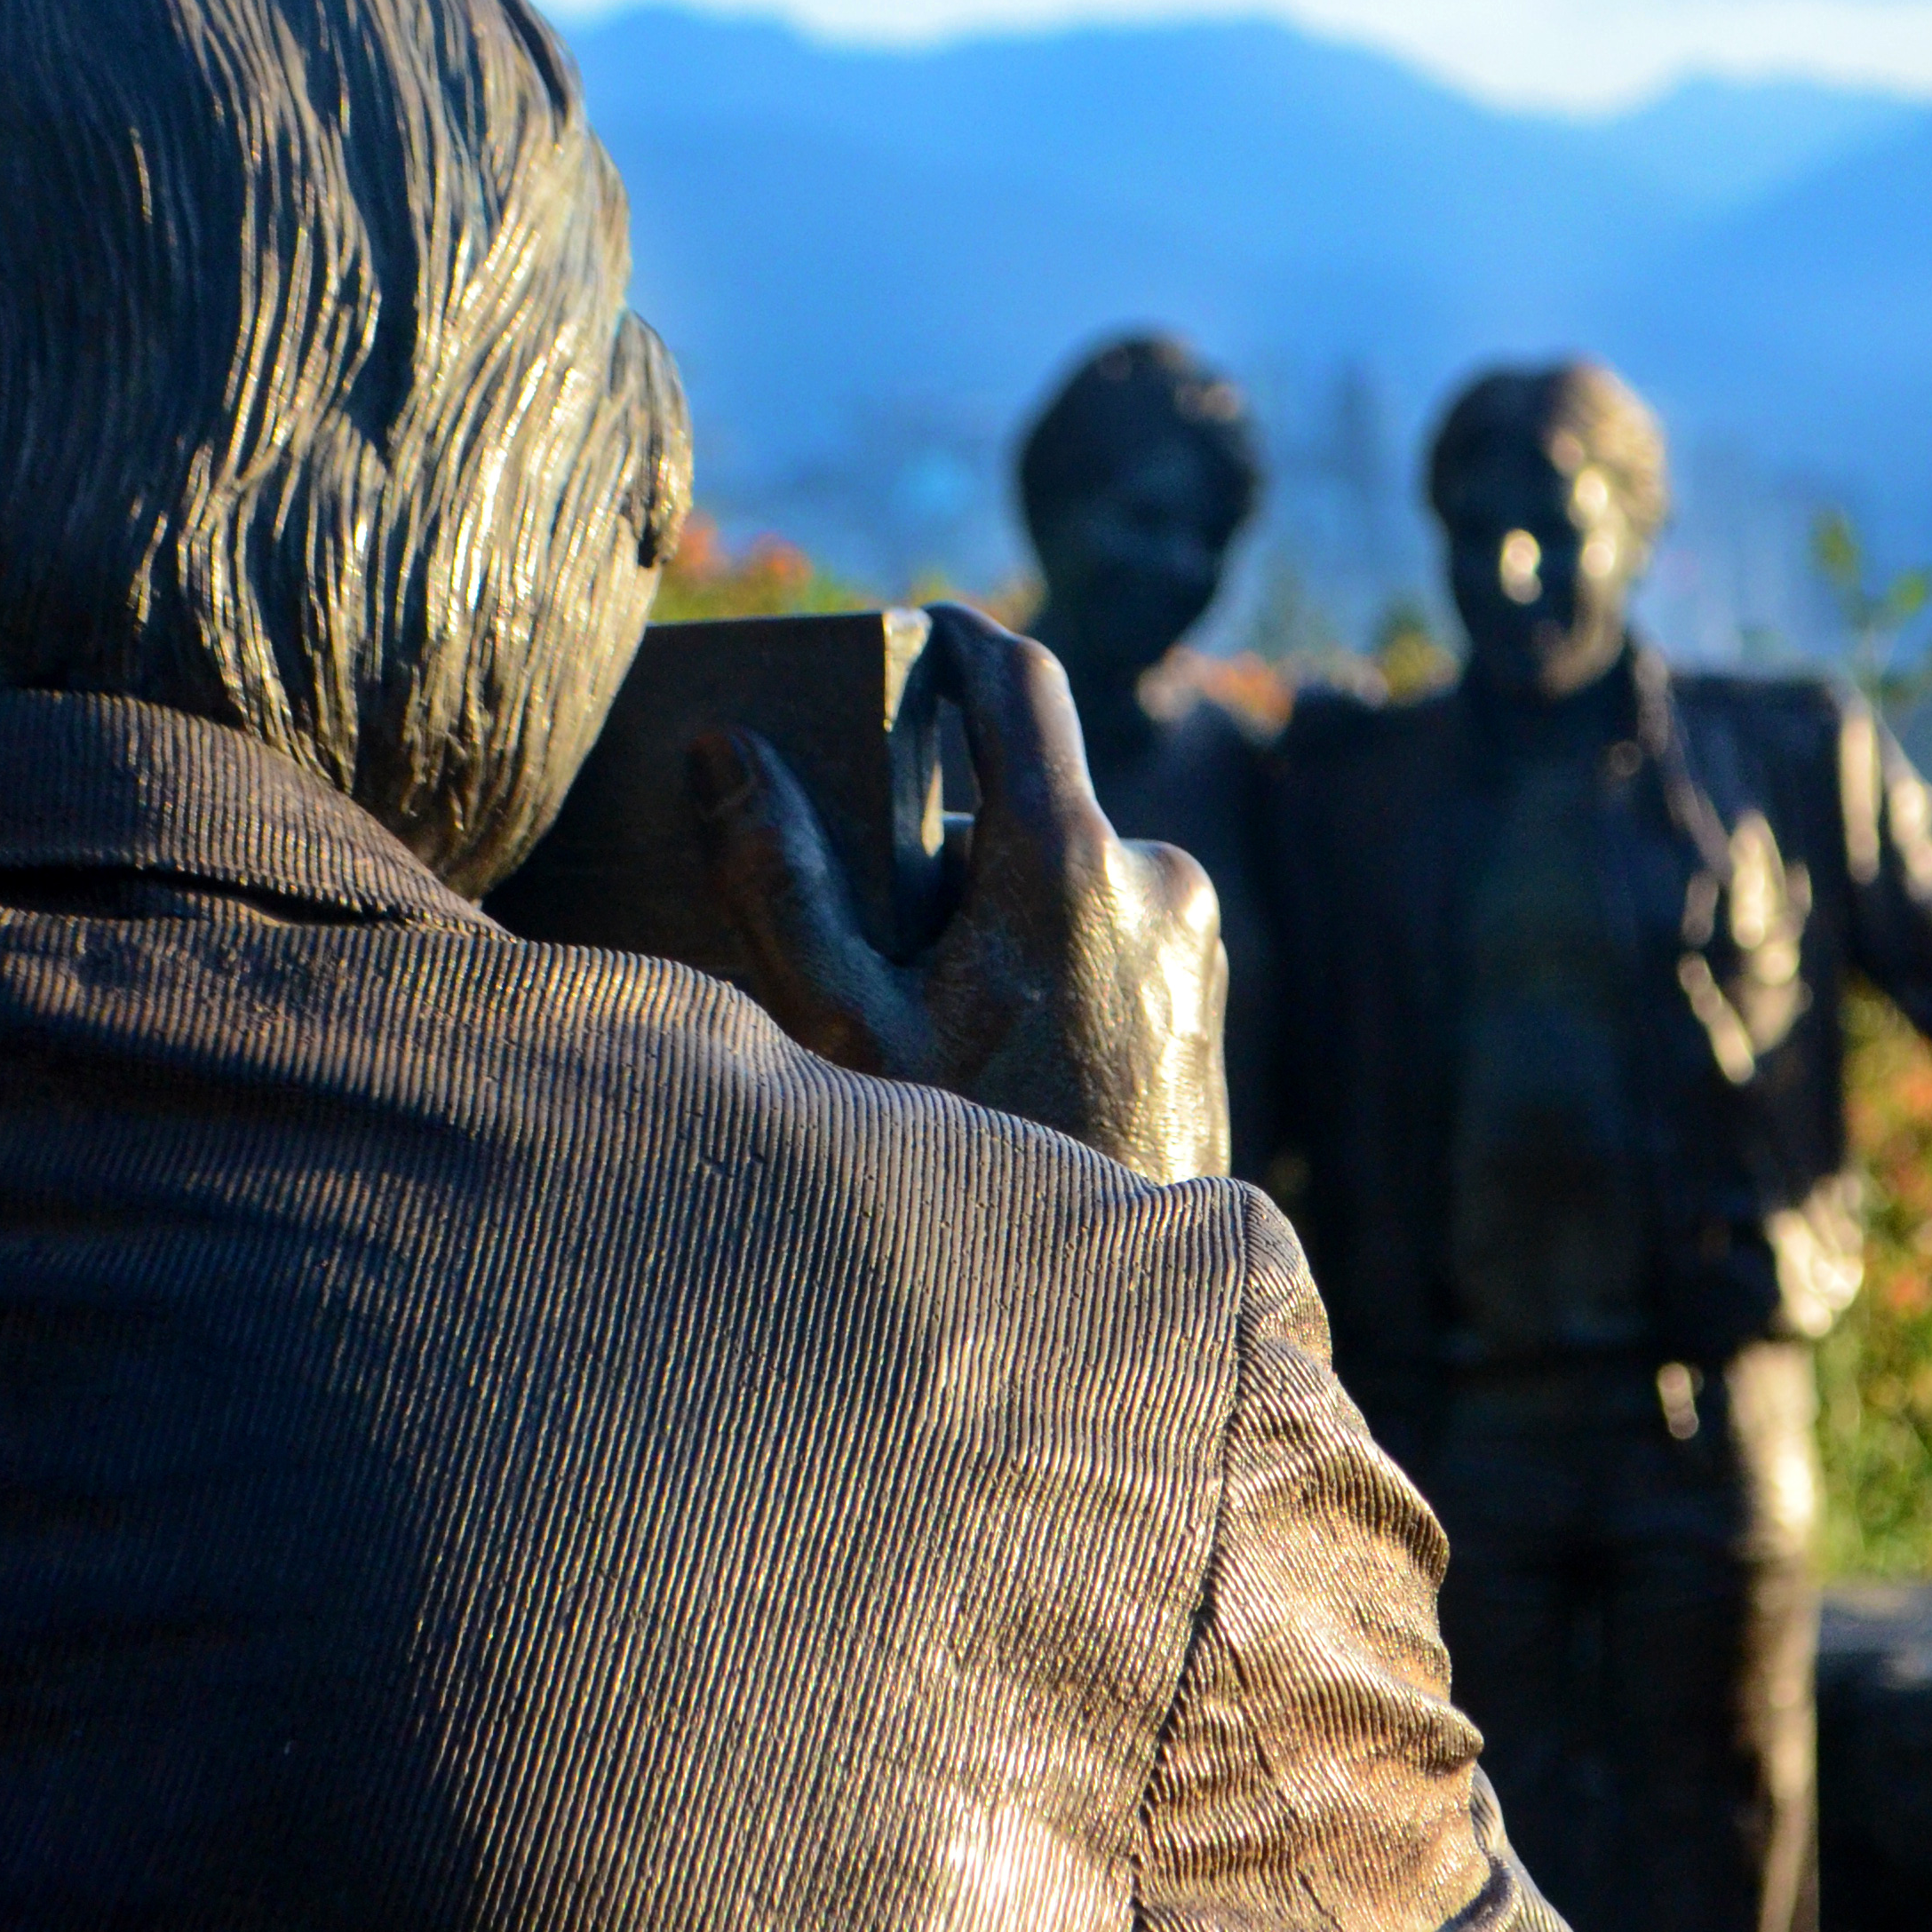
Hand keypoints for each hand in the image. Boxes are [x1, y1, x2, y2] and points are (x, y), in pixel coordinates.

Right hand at [693, 601, 1230, 1179]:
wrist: (1114, 1306)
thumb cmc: (974, 1165)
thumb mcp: (843, 1029)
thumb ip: (779, 881)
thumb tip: (723, 749)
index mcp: (1068, 860)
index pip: (1016, 677)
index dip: (956, 635)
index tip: (909, 626)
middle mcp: (1154, 872)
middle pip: (1023, 797)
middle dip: (946, 841)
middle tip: (878, 930)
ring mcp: (1195, 926)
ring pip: (1065, 868)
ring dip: (997, 907)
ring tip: (943, 1015)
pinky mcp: (1209, 976)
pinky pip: (1111, 920)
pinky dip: (1050, 949)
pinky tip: (1009, 1042)